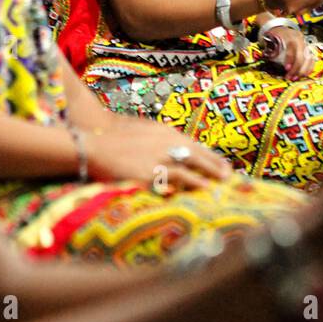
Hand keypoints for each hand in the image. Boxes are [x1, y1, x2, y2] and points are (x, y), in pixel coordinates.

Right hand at [84, 118, 231, 189]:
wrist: (93, 145)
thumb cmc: (114, 141)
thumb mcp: (141, 133)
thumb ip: (158, 140)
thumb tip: (171, 150)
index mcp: (164, 132)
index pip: (193, 144)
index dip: (209, 155)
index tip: (222, 163)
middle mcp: (165, 142)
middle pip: (197, 153)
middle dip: (215, 164)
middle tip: (230, 174)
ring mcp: (159, 156)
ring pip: (191, 165)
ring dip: (208, 174)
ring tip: (221, 182)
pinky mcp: (151, 171)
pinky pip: (176, 178)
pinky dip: (191, 183)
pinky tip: (202, 188)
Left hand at [261, 25, 314, 79]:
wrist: (281, 29)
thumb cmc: (276, 36)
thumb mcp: (272, 40)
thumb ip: (272, 50)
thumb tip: (268, 62)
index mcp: (291, 36)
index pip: (293, 47)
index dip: (290, 59)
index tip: (286, 69)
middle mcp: (301, 40)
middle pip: (303, 55)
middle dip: (297, 69)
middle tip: (290, 77)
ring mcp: (306, 45)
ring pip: (309, 59)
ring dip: (303, 71)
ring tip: (295, 78)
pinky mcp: (308, 50)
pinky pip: (312, 61)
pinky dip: (308, 69)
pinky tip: (303, 75)